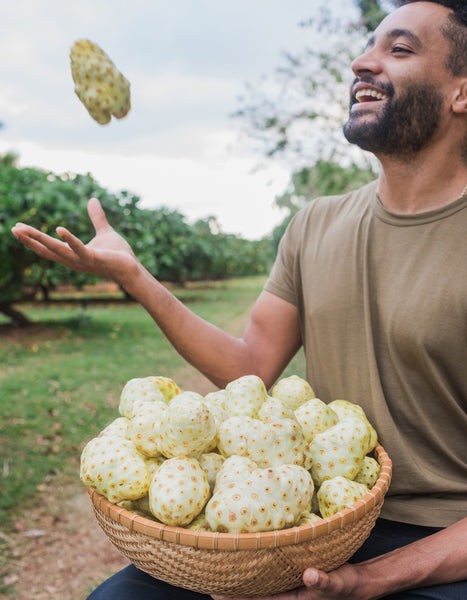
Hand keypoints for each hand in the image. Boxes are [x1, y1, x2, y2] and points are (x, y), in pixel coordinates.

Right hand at [11, 197, 137, 286]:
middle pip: (46, 251)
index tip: (18, 228)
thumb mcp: (105, 232)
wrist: (132, 268)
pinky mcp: (94, 259)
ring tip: (24, 229)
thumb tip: (93, 200)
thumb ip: (97, 217)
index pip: (48, 248)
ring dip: (40, 239)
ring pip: (57, 250)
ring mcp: (82, 261)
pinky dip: (69, 240)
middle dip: (29, 240)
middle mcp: (73, 260)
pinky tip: (59, 229)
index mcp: (73, 254)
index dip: (32, 239)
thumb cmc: (119, 254)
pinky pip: (79, 249)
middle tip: (13, 229)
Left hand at [211, 564, 360, 599]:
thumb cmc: (347, 586)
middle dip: (231, 590)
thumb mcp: (338, 583)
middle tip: (207, 578)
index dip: (237, 599)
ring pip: (258, 584)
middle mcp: (285, 595)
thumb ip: (325, 581)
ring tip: (219, 567)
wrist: (357, 584)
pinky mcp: (290, 575)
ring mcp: (286, 585)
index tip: (215, 593)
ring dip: (241, 578)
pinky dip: (255, 568)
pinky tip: (246, 557)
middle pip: (253, 594)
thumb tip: (310, 574)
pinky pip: (268, 574)